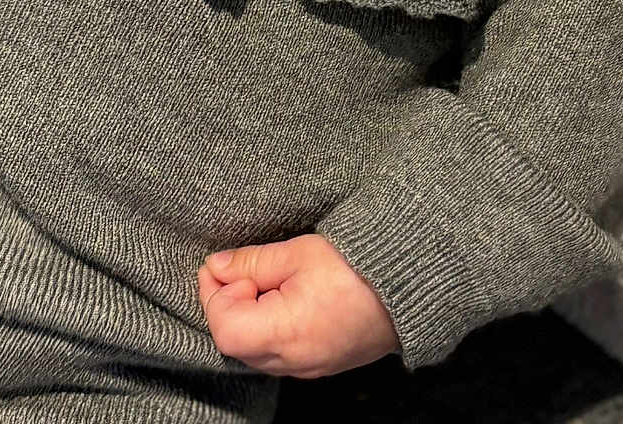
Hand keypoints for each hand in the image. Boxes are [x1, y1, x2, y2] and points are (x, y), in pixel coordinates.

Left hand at [197, 232, 401, 378]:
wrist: (406, 288)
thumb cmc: (356, 267)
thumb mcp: (298, 253)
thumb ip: (252, 262)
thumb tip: (216, 266)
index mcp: (286, 333)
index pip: (224, 328)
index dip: (216, 295)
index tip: (228, 267)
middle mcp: (294, 361)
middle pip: (234, 342)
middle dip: (227, 303)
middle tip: (245, 270)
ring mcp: (307, 368)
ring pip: (253, 351)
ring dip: (247, 316)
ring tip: (268, 282)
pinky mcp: (319, 365)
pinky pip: (276, 355)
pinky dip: (267, 328)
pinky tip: (282, 299)